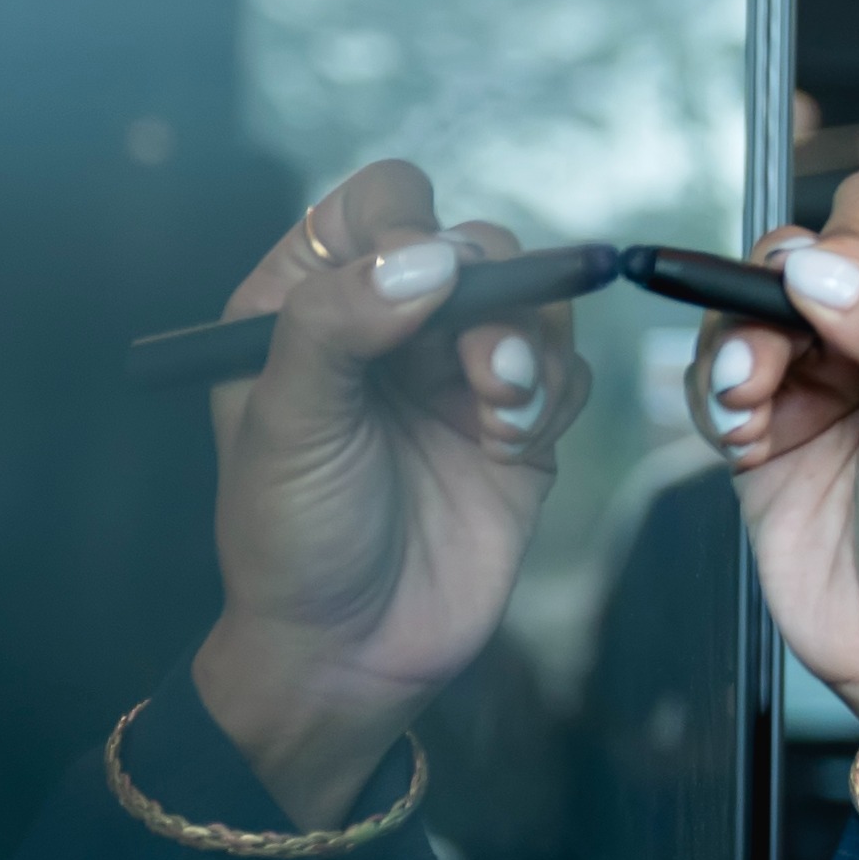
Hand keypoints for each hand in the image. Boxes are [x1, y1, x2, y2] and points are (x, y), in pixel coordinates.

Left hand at [193, 161, 583, 825]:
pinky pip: (571, 371)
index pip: (376, 209)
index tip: (421, 281)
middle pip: (473, 246)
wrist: (349, 650)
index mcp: (308, 306)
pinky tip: (509, 443)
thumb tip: (428, 260)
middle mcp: (391, 330)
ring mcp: (459, 377)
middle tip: (476, 353)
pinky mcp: (521, 428)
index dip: (407, 228)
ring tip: (497, 407)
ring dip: (527, 346)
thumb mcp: (288, 420)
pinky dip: (553, 396)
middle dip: (488, 290)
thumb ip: (340, 323)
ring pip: (535, 304)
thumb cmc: (291, 536)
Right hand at [702, 169, 858, 814]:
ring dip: (732, 353)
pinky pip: (714, 372)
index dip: (844, 242)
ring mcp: (823, 377)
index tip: (821, 295)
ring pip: (745, 311)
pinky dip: (713, 398)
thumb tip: (822, 269)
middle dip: (767, 305)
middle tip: (762, 367)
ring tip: (749, 413)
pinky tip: (742, 442)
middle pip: (799, 257)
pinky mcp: (769, 422)